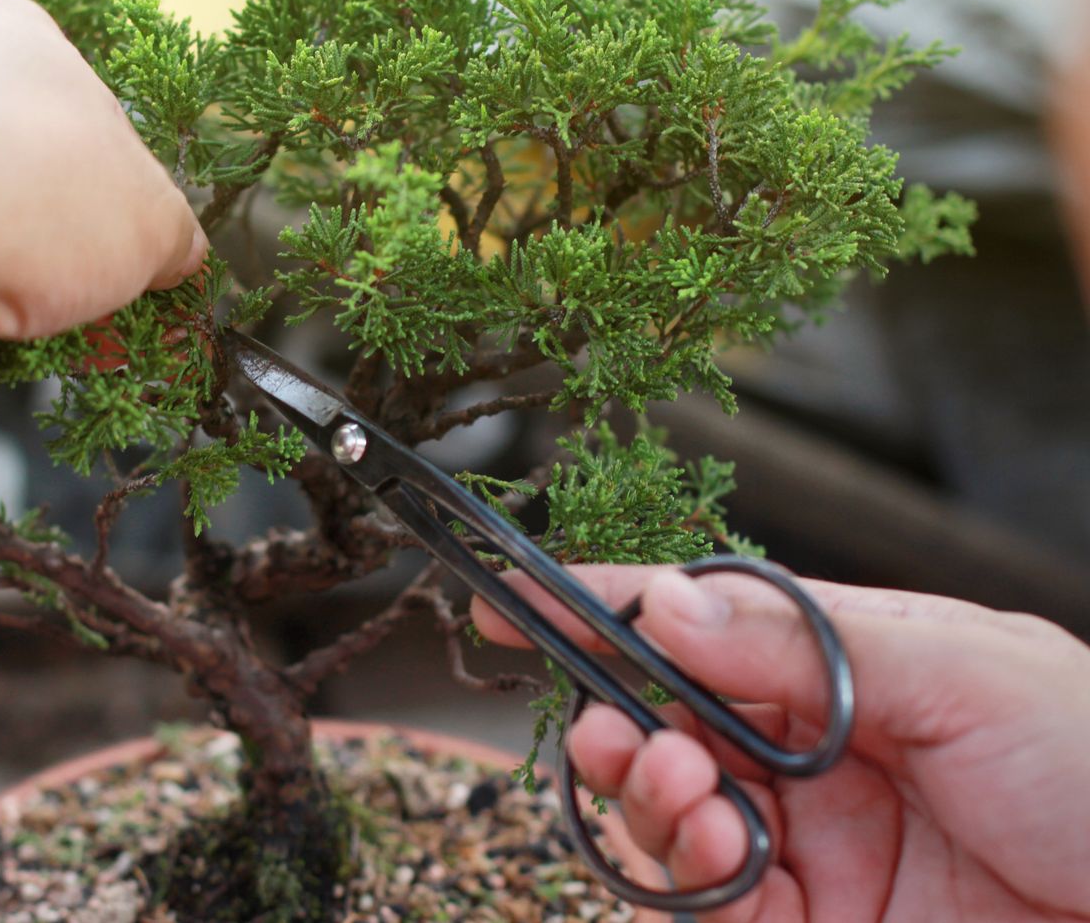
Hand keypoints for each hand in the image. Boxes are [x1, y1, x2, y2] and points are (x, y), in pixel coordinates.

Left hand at [0, 0, 206, 408]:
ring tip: (47, 326)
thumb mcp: (154, 223)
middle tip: (95, 292)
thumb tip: (176, 256)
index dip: (120, 192)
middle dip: (62, 240)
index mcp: (2, 26)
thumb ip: (173, 236)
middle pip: (19, 165)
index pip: (86, 111)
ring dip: (11, 273)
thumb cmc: (29, 205)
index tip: (131, 245)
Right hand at [472, 567, 1089, 920]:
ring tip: (673, 783)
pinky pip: (709, 900)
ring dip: (644, 792)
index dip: (609, 606)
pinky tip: (717, 844)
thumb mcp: (968, 671)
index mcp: (857, 669)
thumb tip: (667, 597)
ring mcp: (815, 848)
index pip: (708, 625)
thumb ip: (804, 641)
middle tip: (611, 724)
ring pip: (671, 814)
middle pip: (667, 722)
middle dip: (616, 714)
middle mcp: (820, 755)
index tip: (517, 593)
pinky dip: (687, 870)